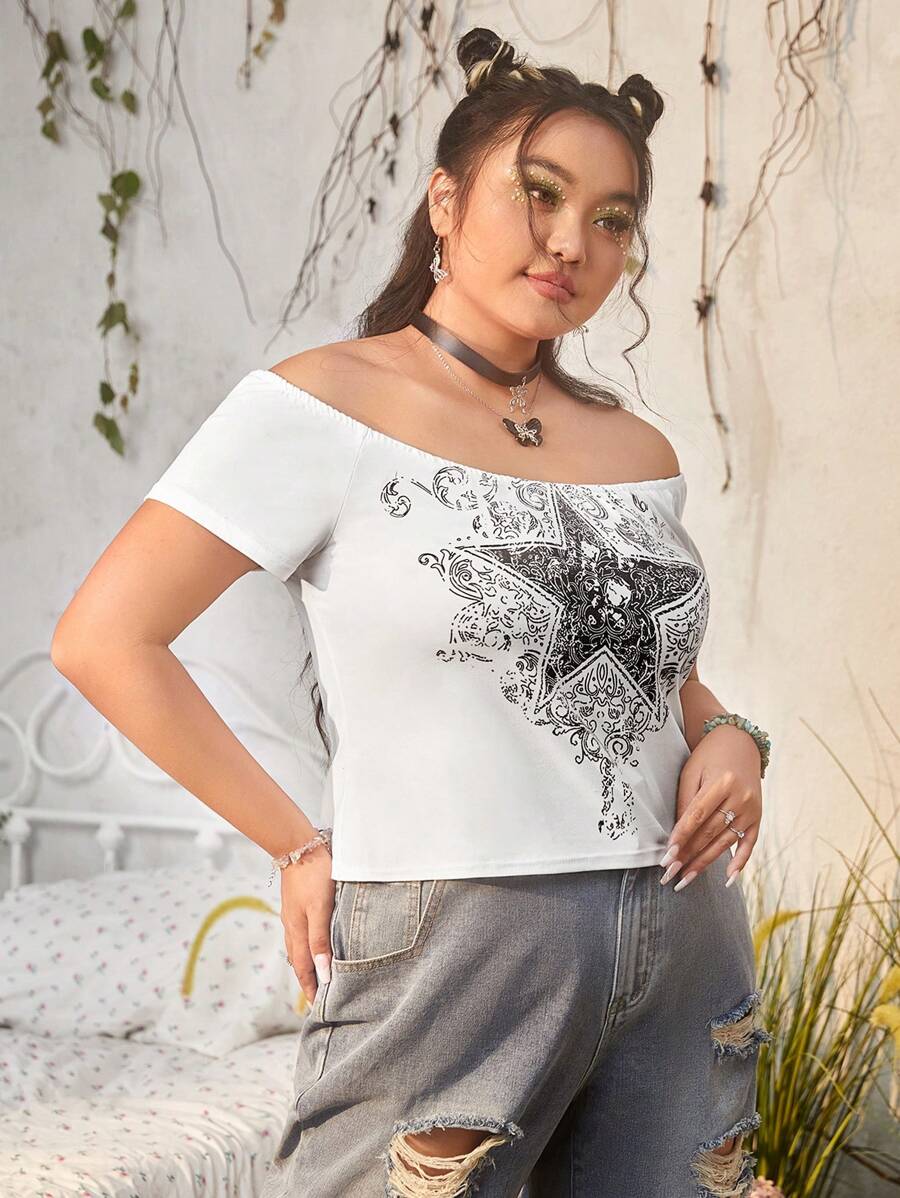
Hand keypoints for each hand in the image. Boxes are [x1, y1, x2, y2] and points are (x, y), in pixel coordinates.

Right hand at [278, 844, 334, 1004]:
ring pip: (297, 950)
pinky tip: (310, 948)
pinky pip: (298, 936)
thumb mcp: (321, 908)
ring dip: (305, 967)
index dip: (311, 989)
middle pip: (298, 963)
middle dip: (307, 983)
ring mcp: (291, 917)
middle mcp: (292, 928)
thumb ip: (321, 940)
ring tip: (314, 980)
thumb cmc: (314, 875)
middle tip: (317, 1001)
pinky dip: (304, 950)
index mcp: (298, 932)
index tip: (318, 1008)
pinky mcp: (294, 907)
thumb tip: (322, 973)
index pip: (304, 969)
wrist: (298, 846)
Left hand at [659, 725, 762, 890]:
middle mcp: (740, 798)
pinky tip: (728, 878)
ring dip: (704, 863)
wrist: (741, 743)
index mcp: (722, 783)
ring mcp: (752, 809)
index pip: (697, 816)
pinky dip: (740, 862)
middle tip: (670, 874)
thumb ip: (686, 800)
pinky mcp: (758, 817)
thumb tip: (677, 834)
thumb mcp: (692, 771)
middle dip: (688, 855)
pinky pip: (749, 843)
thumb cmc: (709, 756)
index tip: (667, 857)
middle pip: (710, 833)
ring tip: (686, 879)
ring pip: (725, 842)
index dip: (681, 837)